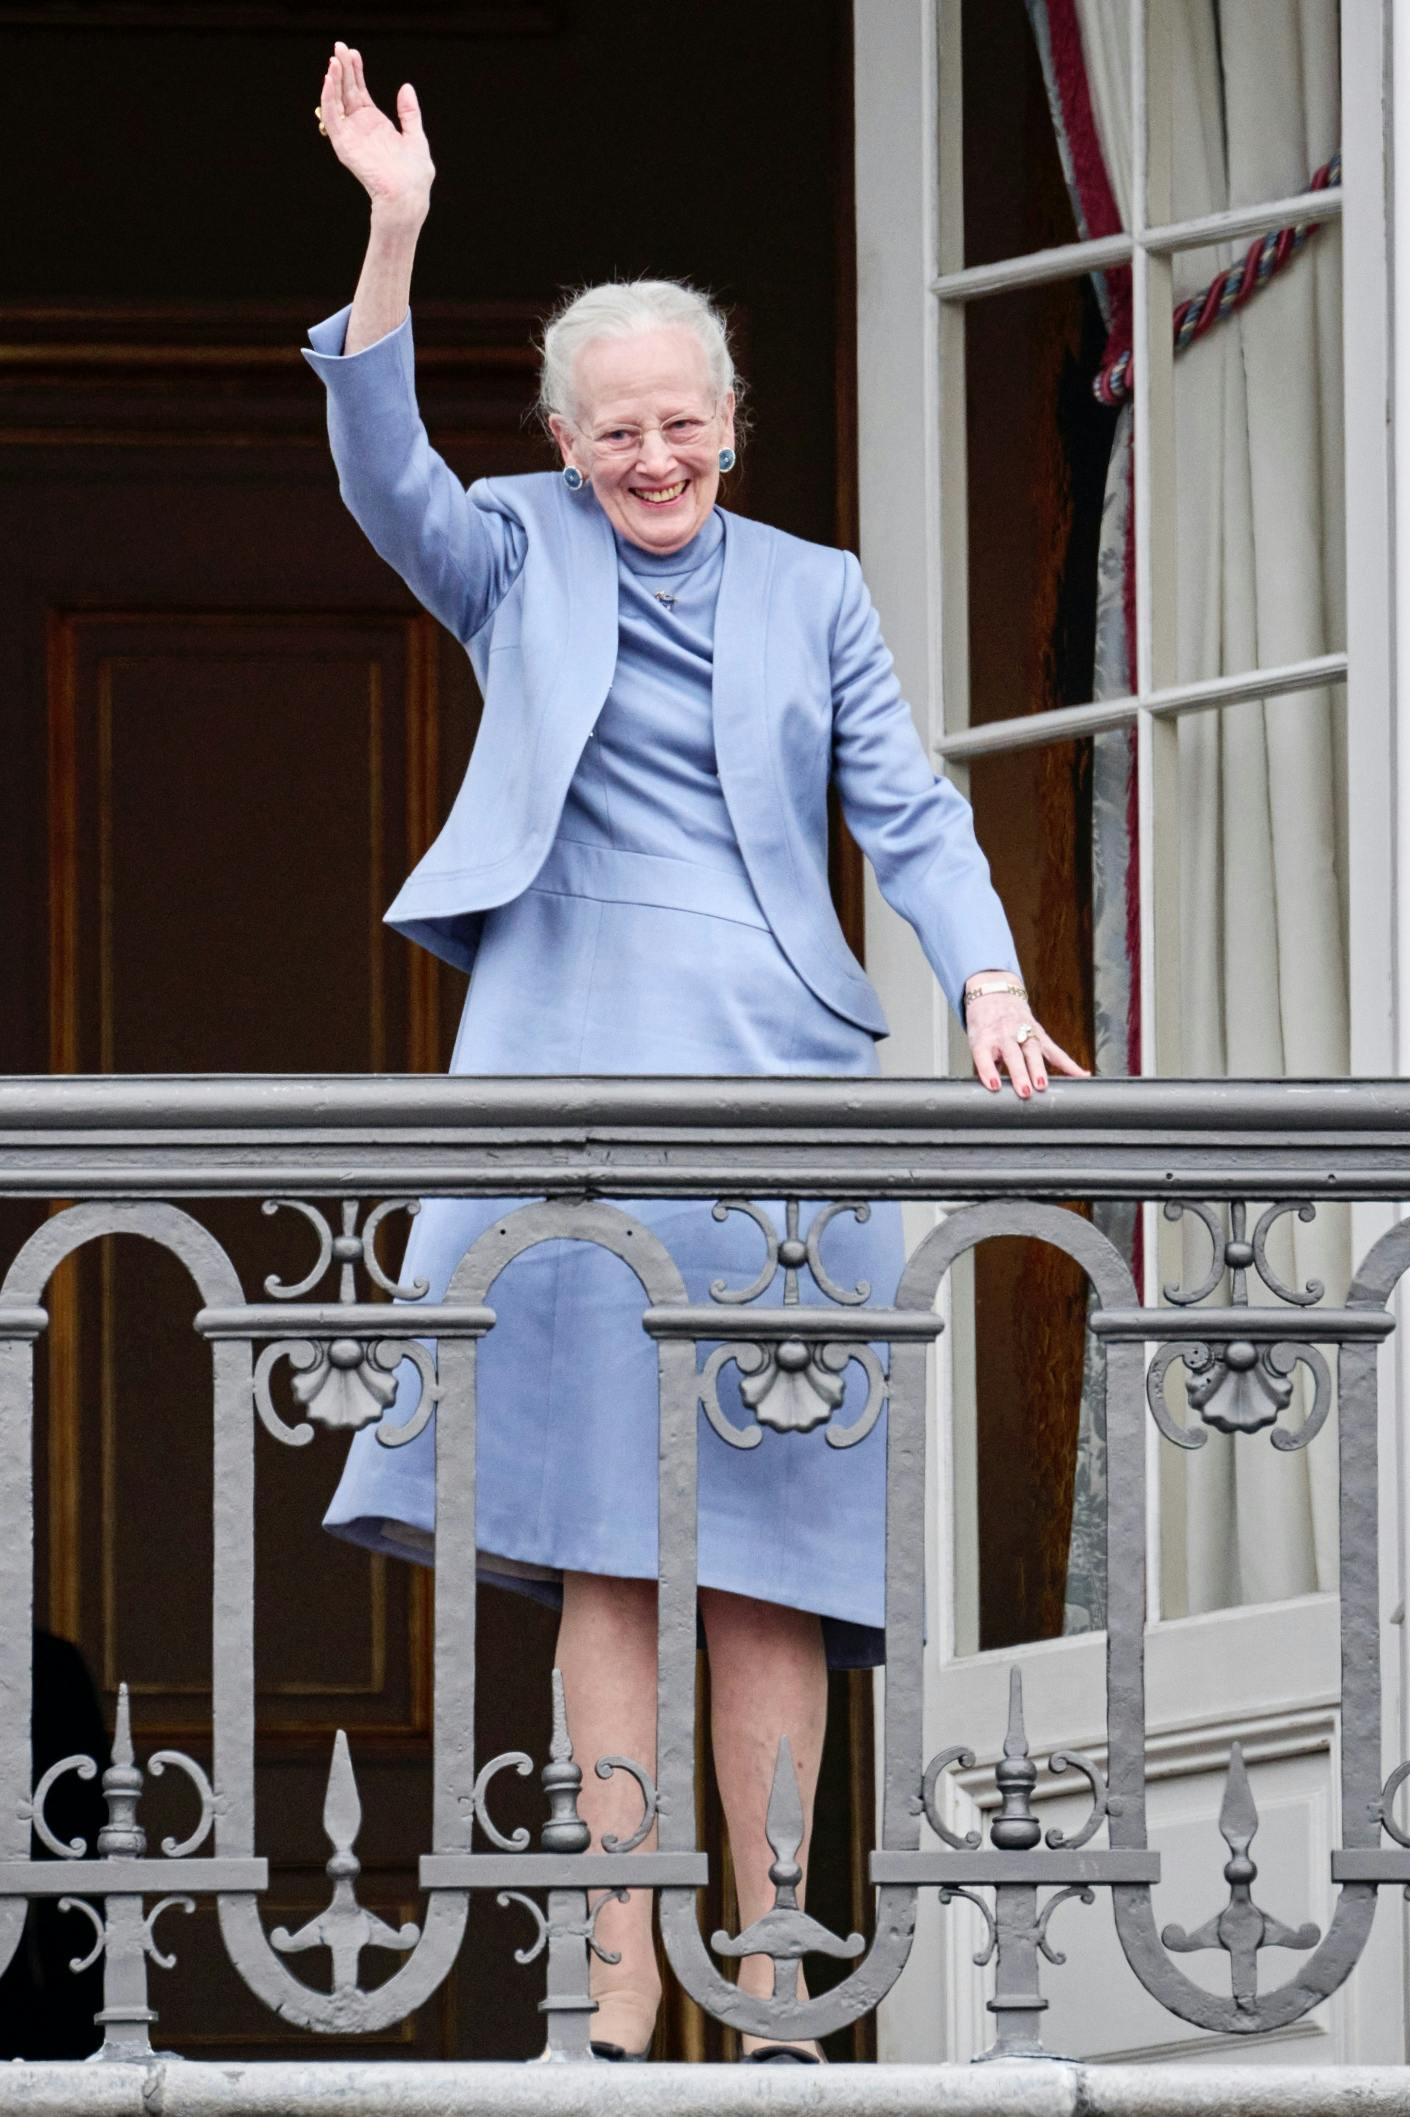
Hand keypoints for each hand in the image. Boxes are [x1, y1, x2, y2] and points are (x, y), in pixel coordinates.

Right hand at [318, 42, 433, 221]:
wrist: (408, 194)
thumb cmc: (414, 173)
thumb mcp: (415, 136)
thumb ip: (409, 113)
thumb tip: (405, 87)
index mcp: (375, 123)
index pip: (359, 91)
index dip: (356, 71)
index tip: (354, 53)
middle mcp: (360, 127)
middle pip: (346, 91)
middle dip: (342, 68)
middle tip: (338, 46)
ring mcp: (350, 135)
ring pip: (336, 101)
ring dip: (333, 79)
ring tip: (334, 59)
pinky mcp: (343, 145)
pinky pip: (332, 118)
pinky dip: (328, 99)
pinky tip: (329, 80)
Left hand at [963, 986, 1088, 1098]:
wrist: (995, 996)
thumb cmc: (985, 1027)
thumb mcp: (977, 1043)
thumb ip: (986, 1066)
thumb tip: (994, 1093)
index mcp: (984, 1037)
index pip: (984, 1054)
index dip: (988, 1070)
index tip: (994, 1086)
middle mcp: (1004, 1034)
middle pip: (1013, 1054)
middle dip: (1019, 1073)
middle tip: (1025, 1091)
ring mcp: (1023, 1032)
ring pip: (1033, 1051)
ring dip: (1038, 1069)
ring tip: (1042, 1086)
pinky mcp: (1039, 1034)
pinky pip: (1055, 1051)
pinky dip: (1069, 1064)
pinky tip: (1081, 1074)